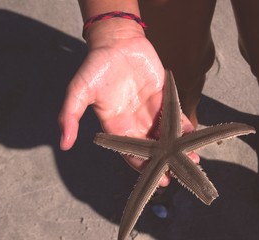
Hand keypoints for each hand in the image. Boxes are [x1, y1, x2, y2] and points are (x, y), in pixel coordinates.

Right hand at [58, 21, 196, 185]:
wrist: (116, 41)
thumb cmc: (95, 66)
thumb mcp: (78, 91)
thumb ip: (70, 116)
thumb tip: (63, 144)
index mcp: (117, 126)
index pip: (132, 152)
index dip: (145, 167)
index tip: (158, 180)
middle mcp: (135, 122)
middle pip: (153, 148)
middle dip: (167, 161)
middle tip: (181, 173)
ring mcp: (151, 111)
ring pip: (167, 135)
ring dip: (179, 148)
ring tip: (194, 159)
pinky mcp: (164, 97)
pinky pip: (176, 116)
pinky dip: (185, 127)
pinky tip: (195, 137)